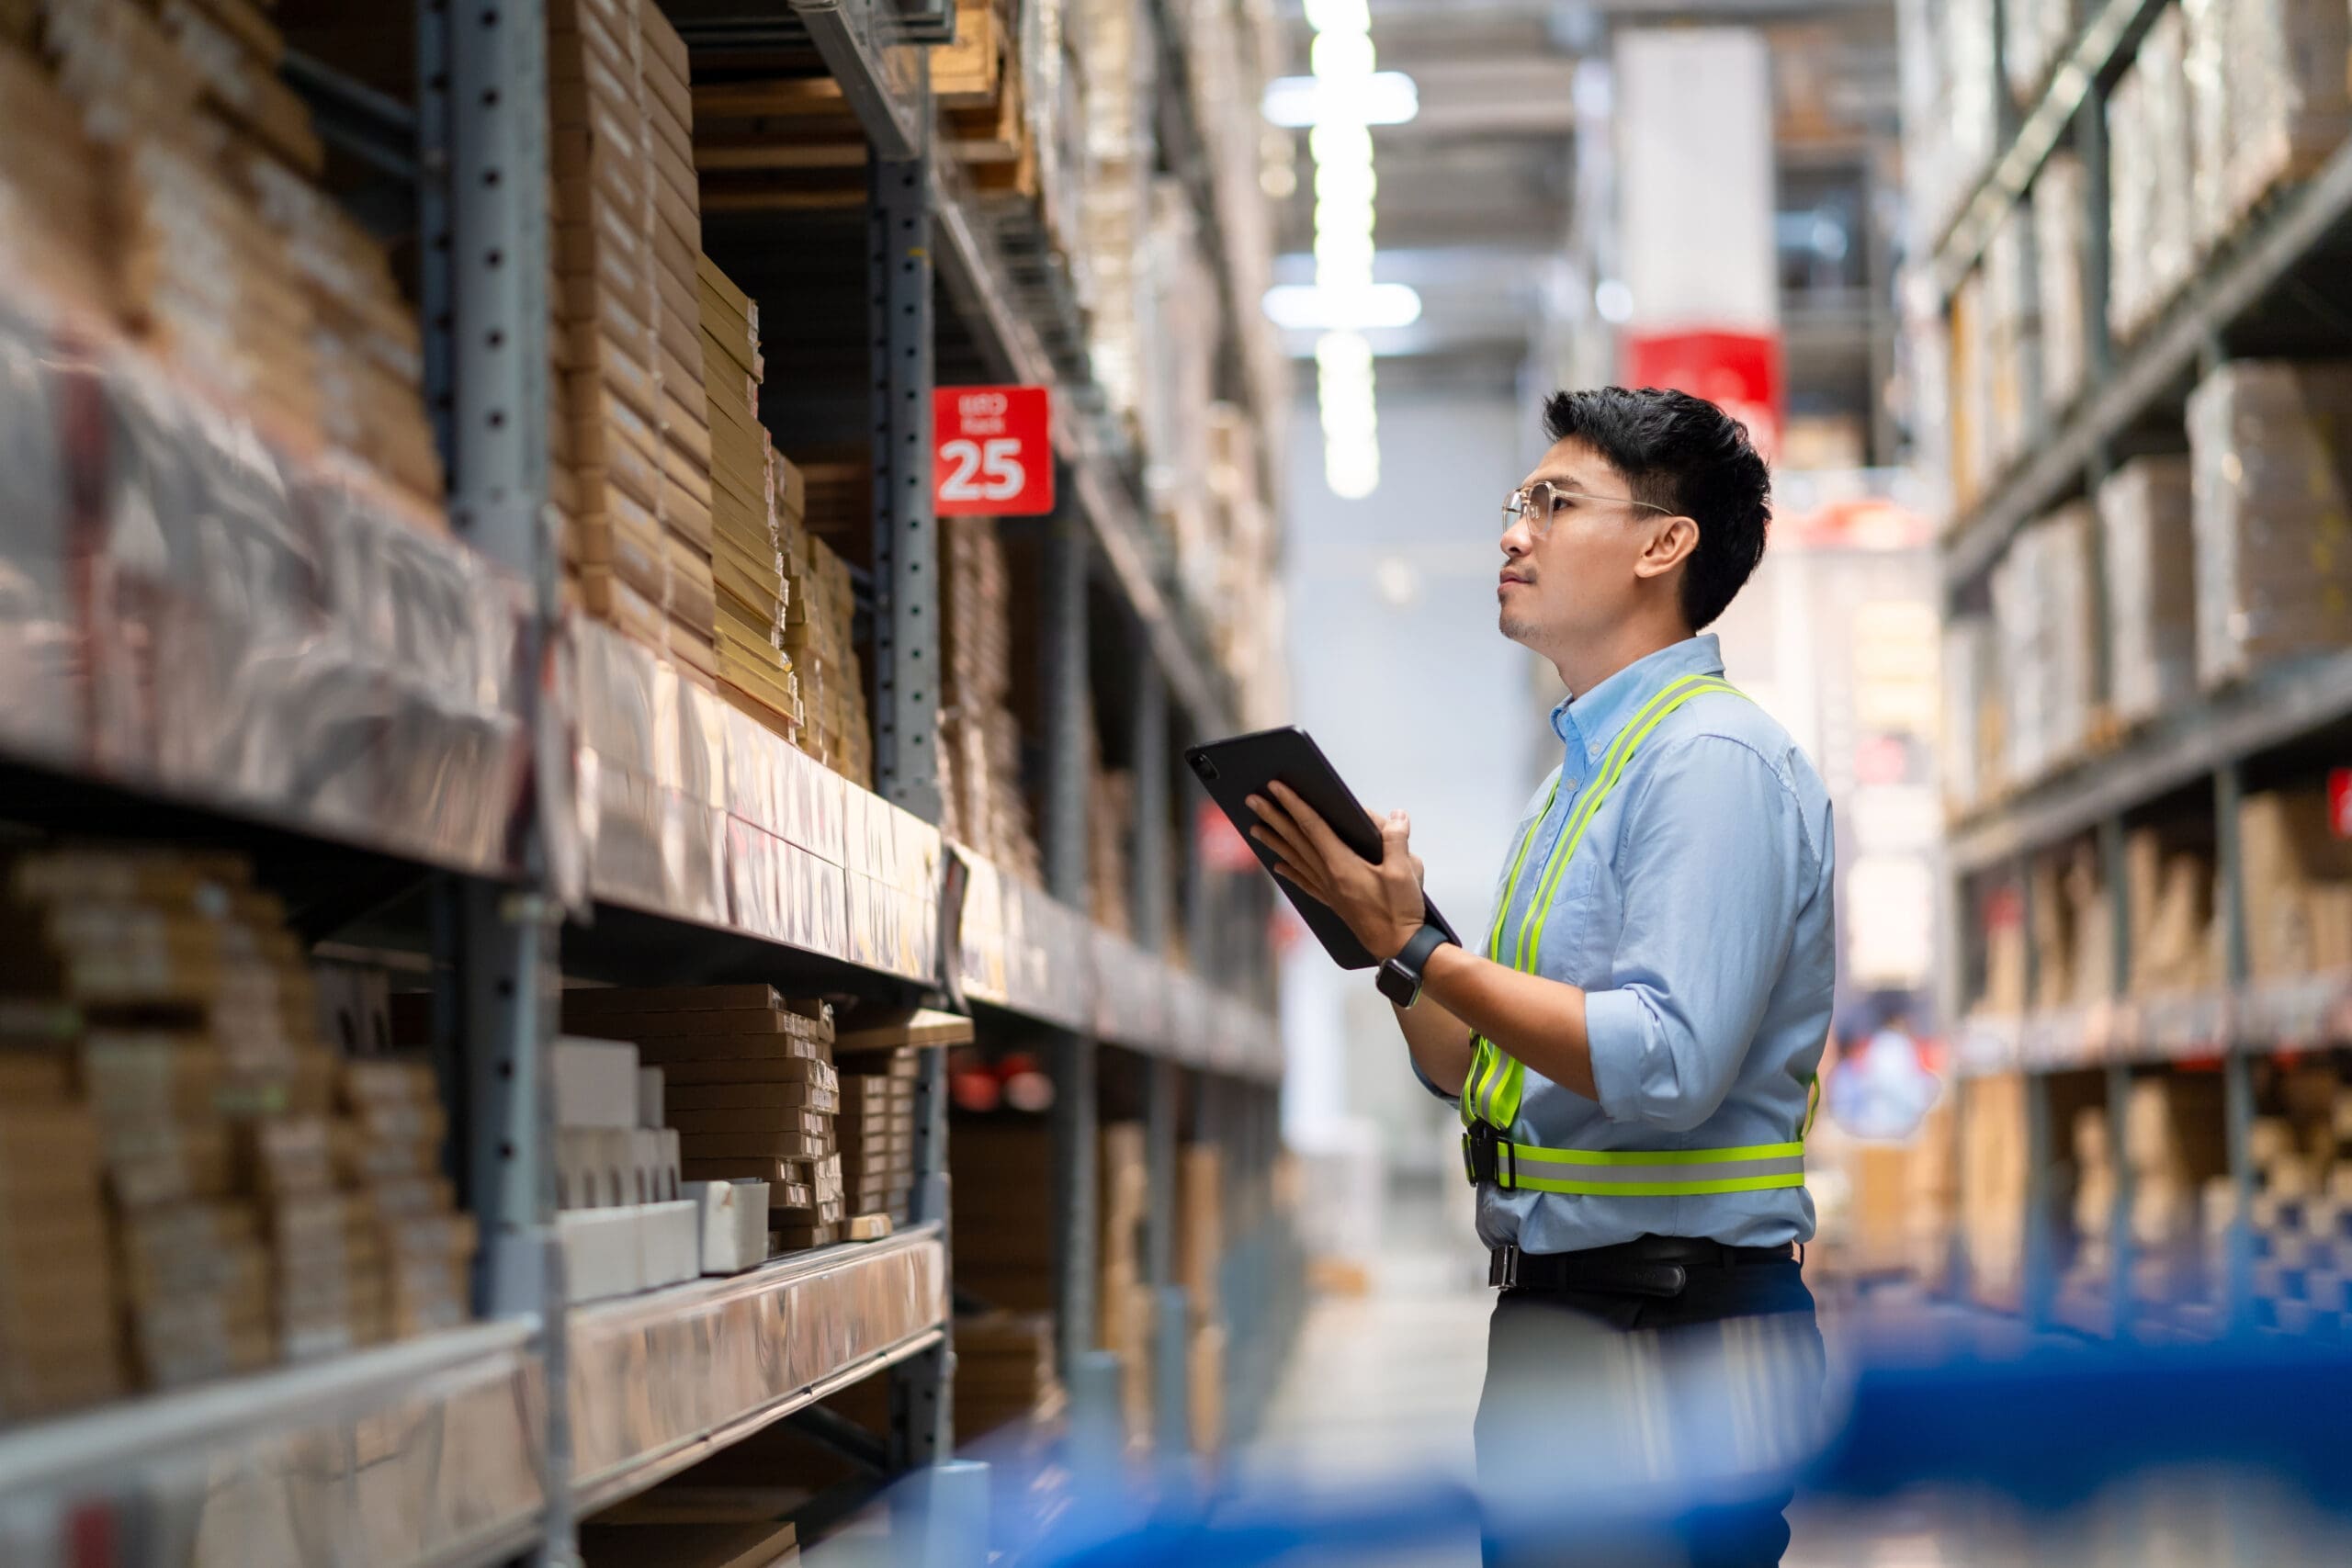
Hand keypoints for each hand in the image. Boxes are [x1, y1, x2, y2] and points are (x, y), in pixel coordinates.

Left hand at [1247, 781, 1426, 960]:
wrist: (1398, 948)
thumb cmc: (1401, 910)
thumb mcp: (1406, 871)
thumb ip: (1397, 839)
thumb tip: (1396, 815)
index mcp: (1342, 864)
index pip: (1312, 825)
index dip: (1293, 803)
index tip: (1275, 787)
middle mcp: (1328, 876)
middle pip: (1295, 839)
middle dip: (1273, 816)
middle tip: (1251, 800)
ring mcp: (1328, 890)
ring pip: (1294, 859)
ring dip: (1274, 841)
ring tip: (1255, 828)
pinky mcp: (1333, 901)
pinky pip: (1304, 881)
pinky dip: (1289, 870)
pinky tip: (1278, 865)